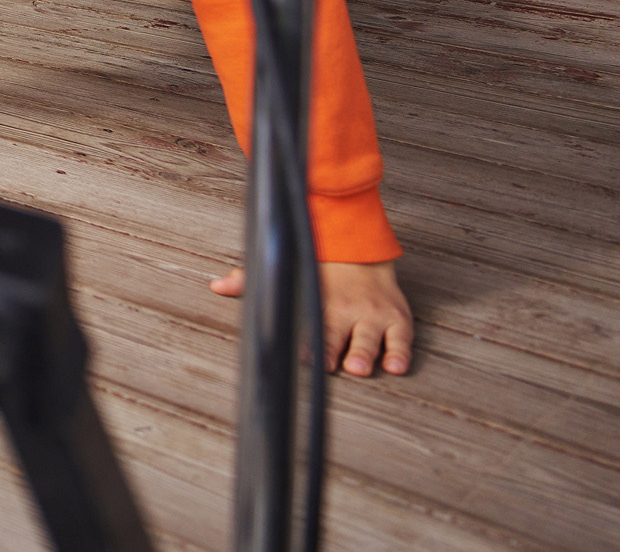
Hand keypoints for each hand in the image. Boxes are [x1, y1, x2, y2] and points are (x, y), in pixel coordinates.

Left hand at [210, 260, 412, 375]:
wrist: (360, 250)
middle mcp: (346, 310)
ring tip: (361, 368)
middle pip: (338, 335)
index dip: (306, 343)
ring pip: (370, 339)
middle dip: (335, 350)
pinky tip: (397, 366)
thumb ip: (251, 281)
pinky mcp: (397, 320)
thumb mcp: (285, 273)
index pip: (309, 324)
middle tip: (335, 366)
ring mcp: (372, 316)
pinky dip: (400, 353)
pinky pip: (402, 338)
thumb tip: (217, 285)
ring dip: (365, 353)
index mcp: (317, 300)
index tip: (301, 356)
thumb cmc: (317, 269)